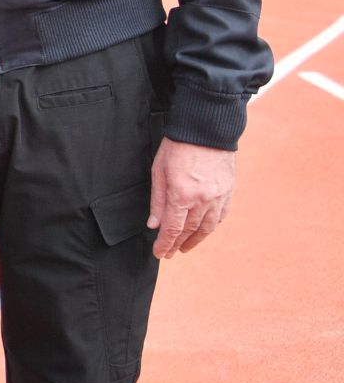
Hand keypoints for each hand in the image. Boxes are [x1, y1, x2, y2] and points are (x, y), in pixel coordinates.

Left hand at [148, 138, 236, 257]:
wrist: (206, 129)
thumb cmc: (177, 146)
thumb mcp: (159, 170)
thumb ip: (157, 200)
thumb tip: (154, 225)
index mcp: (182, 195)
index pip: (172, 228)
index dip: (165, 244)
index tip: (160, 254)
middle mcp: (203, 200)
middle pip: (190, 230)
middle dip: (178, 244)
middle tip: (170, 253)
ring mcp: (218, 196)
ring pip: (208, 227)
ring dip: (196, 240)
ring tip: (185, 246)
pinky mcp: (229, 191)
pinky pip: (221, 215)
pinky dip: (212, 226)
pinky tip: (205, 230)